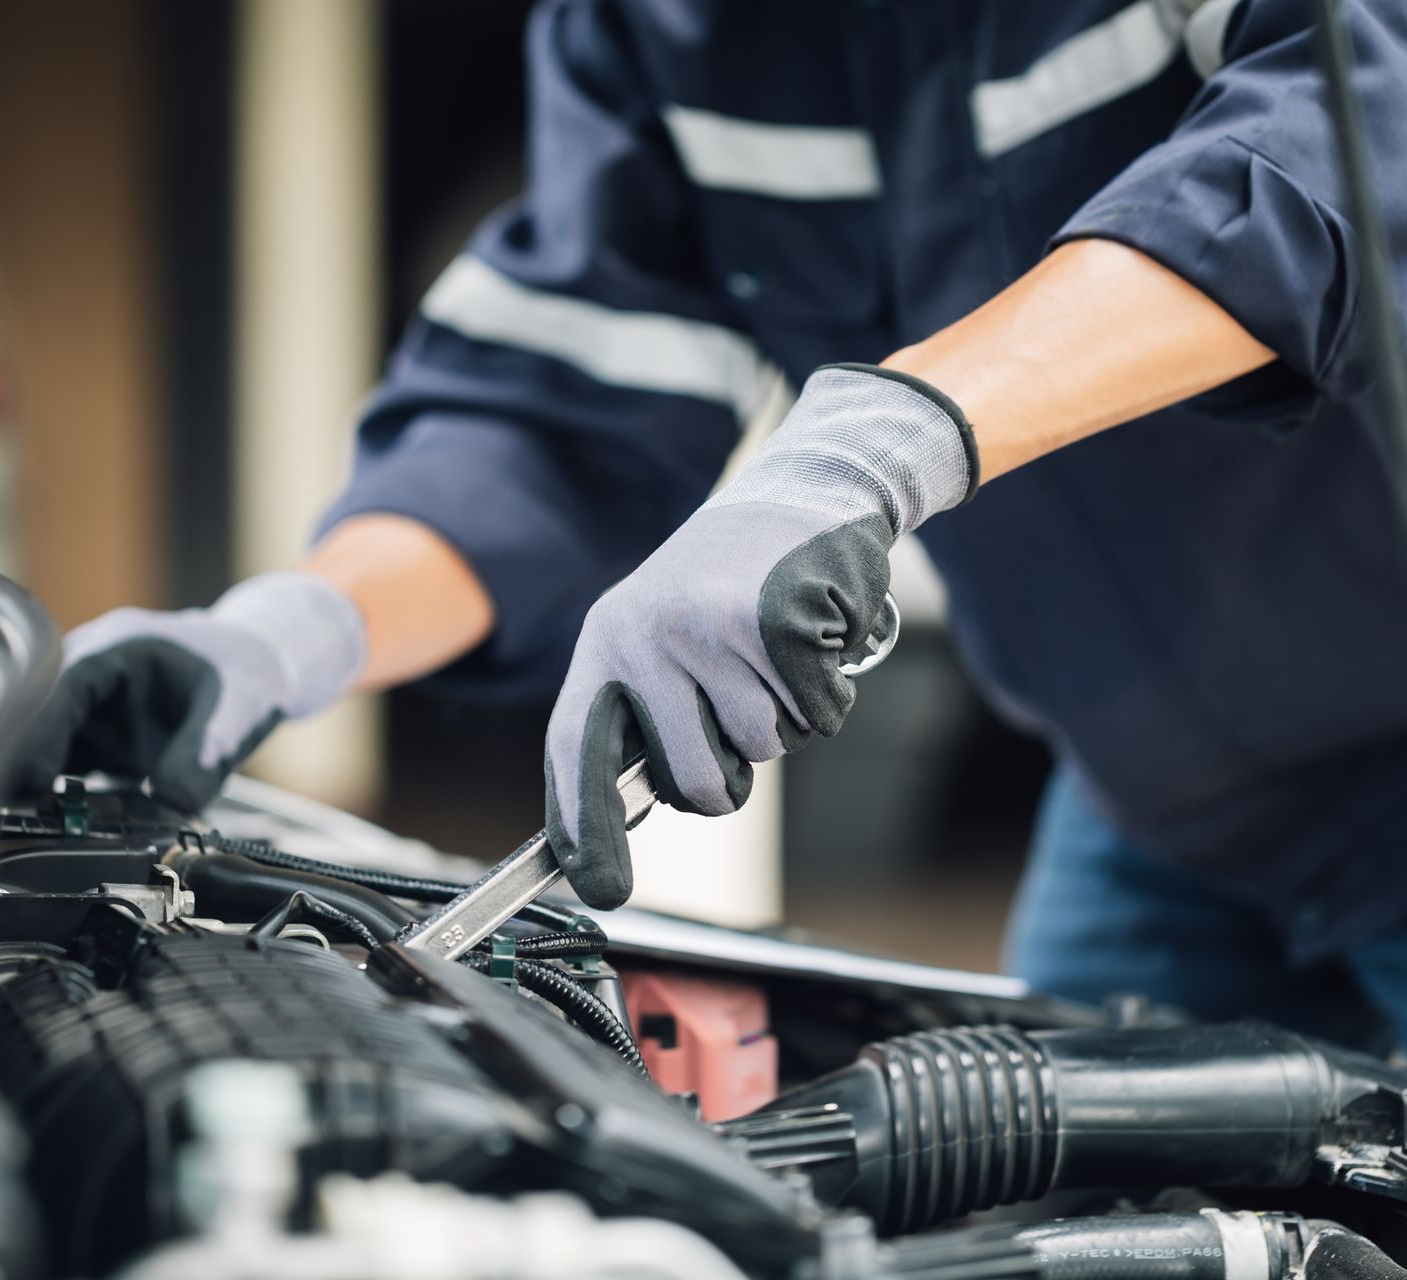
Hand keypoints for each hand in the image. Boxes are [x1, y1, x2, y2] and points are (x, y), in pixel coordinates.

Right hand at [16, 572, 365, 810]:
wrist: (260, 667)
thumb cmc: (247, 672)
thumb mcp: (238, 711)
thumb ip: (203, 756)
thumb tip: (169, 806)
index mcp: (115, 649)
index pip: (59, 688)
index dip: (38, 733)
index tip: (27, 780)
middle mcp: (89, 676)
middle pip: (35, 719)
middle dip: (21, 766)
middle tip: (8, 818)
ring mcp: (89, 709)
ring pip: (43, 750)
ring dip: (37, 789)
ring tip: (28, 832)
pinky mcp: (97, 739)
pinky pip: (67, 771)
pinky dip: (63, 800)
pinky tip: (63, 831)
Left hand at [543, 364, 977, 908]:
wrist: (803, 494)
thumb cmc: (730, 585)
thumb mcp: (662, 635)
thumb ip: (643, 713)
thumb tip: (621, 812)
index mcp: (608, 642)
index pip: (577, 749)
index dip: (583, 824)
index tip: (598, 886)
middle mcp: (648, 634)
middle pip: (694, 780)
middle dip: (729, 778)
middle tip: (740, 721)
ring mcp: (713, 627)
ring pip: (765, 748)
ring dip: (785, 719)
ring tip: (773, 656)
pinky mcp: (780, 620)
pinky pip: (818, 714)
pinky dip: (829, 692)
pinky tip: (813, 638)